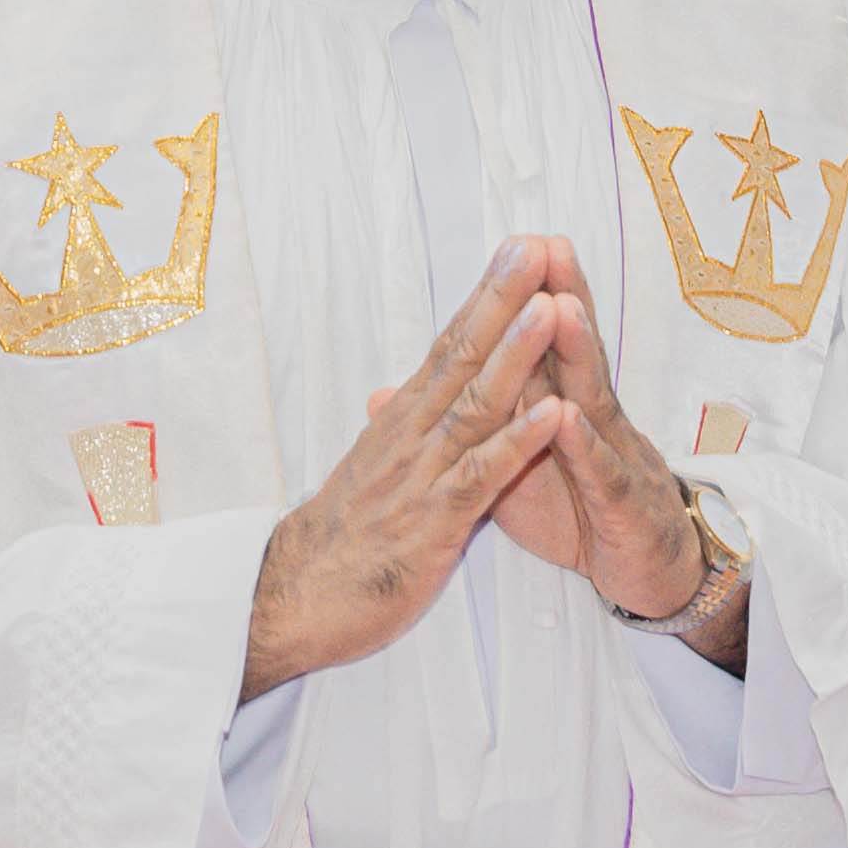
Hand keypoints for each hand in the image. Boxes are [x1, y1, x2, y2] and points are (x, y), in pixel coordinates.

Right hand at [243, 240, 572, 697]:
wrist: (292, 601)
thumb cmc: (339, 540)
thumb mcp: (371, 471)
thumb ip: (396, 429)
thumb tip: (398, 391)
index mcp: (401, 421)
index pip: (449, 345)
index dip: (485, 296)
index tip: (518, 248)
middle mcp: (411, 435)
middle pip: (462, 355)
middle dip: (501, 299)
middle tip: (534, 245)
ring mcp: (421, 475)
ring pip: (475, 404)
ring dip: (516, 354)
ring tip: (549, 307)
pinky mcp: (433, 522)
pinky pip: (481, 475)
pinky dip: (518, 441)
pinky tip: (554, 411)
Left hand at [490, 237, 742, 661]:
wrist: (645, 570)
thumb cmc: (579, 507)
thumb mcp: (514, 463)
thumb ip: (472, 422)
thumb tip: (401, 393)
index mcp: (560, 404)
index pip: (541, 342)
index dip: (523, 298)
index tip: (510, 243)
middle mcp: (590, 417)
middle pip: (572, 351)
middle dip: (559, 295)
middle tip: (546, 244)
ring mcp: (612, 456)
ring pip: (592, 398)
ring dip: (576, 353)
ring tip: (559, 309)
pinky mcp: (622, 502)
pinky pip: (600, 471)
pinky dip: (584, 445)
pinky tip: (568, 418)